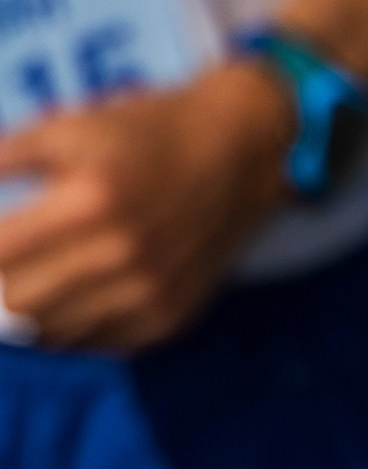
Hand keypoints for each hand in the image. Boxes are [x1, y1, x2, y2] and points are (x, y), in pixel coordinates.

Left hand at [0, 61, 293, 352]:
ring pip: (49, 333)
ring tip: (41, 275)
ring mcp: (147, 293)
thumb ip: (7, 153)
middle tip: (16, 256)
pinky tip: (80, 290)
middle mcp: (121, 253)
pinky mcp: (166, 319)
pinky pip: (92, 344)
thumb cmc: (150, 130)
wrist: (244, 148)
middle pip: (16, 302)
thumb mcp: (76, 124)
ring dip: (33, 307)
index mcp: (93, 197)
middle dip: (4, 280)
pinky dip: (73, 324)